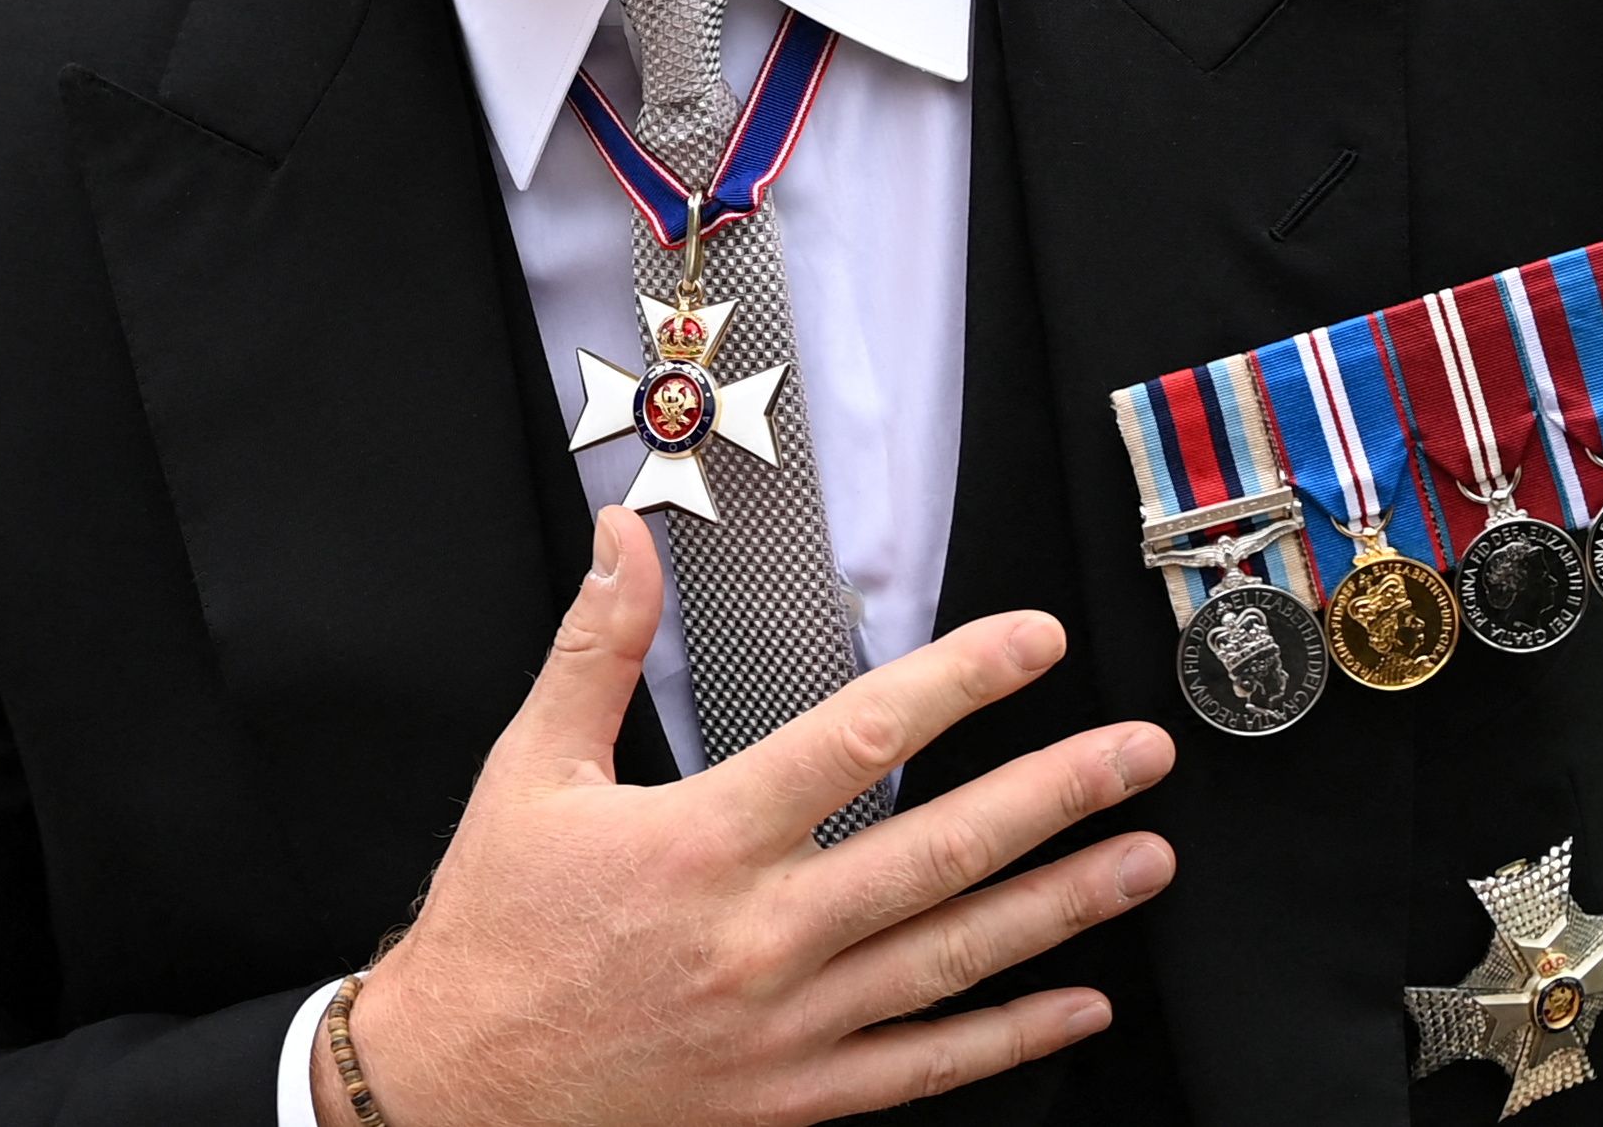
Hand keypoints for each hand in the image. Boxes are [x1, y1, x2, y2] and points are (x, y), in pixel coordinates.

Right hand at [314, 505, 1173, 1126]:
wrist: (458, 1089)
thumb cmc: (496, 927)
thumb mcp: (530, 770)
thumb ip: (594, 644)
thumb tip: (624, 533)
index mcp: (700, 840)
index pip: (857, 739)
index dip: (959, 683)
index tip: (1035, 643)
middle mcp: (760, 934)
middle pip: (940, 852)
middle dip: (1057, 796)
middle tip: (1142, 755)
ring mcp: (787, 1026)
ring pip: (954, 957)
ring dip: (1061, 905)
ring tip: (1145, 859)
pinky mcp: (793, 1096)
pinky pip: (923, 1065)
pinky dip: (1010, 1035)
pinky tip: (1078, 1002)